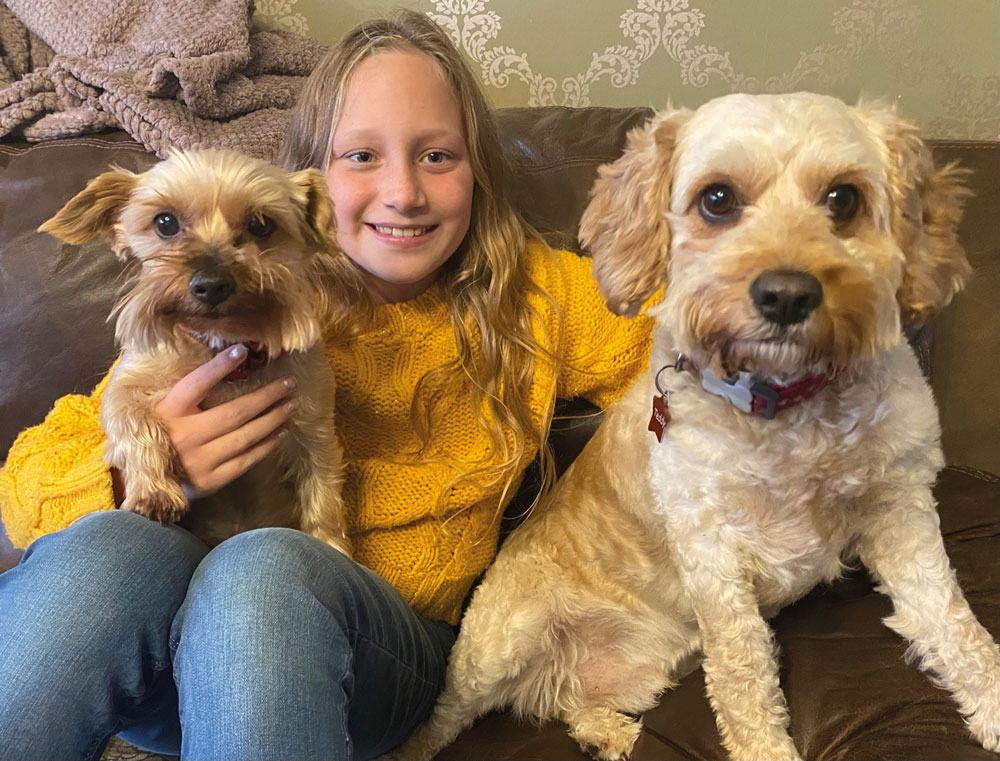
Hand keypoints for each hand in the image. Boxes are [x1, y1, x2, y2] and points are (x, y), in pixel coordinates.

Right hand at [152, 344, 297, 499]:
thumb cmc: (159, 435)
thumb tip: (221, 362)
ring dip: (272, 419)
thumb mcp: (160, 410)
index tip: (241, 350)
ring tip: (290, 405)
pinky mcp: (210, 481)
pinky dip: (266, 446)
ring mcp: (198, 461)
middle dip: (266, 396)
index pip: (196, 384)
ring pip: (245, 437)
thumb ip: (185, 391)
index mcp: (168, 412)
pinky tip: (281, 433)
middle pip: (234, 413)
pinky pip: (245, 461)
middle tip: (290, 383)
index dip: (218, 366)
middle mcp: (183, 436)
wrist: (143, 482)